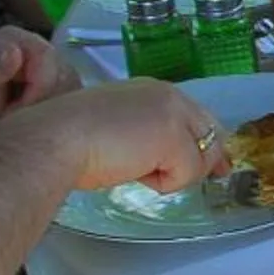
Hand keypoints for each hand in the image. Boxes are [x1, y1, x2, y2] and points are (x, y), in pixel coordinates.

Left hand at [0, 26, 77, 138]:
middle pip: (64, 74)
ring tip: (20, 123)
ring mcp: (51, 66)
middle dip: (43, 104)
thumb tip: (13, 52)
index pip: (47, 59)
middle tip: (15, 121)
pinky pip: (72, 101)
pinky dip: (55, 117)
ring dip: (49, 113)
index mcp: (14, 39)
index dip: (38, 90)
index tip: (15, 113)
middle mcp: (37, 46)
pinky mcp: (60, 85)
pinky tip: (32, 124)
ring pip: (72, 90)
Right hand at [18, 81, 223, 195]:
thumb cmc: (71, 139)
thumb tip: (165, 159)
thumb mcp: (118, 129)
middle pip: (211, 133)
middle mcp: (170, 96)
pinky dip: (163, 183)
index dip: (208, 141)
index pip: (197, 116)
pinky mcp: (174, 138)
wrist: (57, 138)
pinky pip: (187, 173)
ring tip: (137, 171)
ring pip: (202, 157)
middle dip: (209, 160)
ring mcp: (175, 115)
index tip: (217, 162)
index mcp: (153, 91)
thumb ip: (147, 135)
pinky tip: (135, 174)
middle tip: (214, 177)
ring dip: (175, 174)